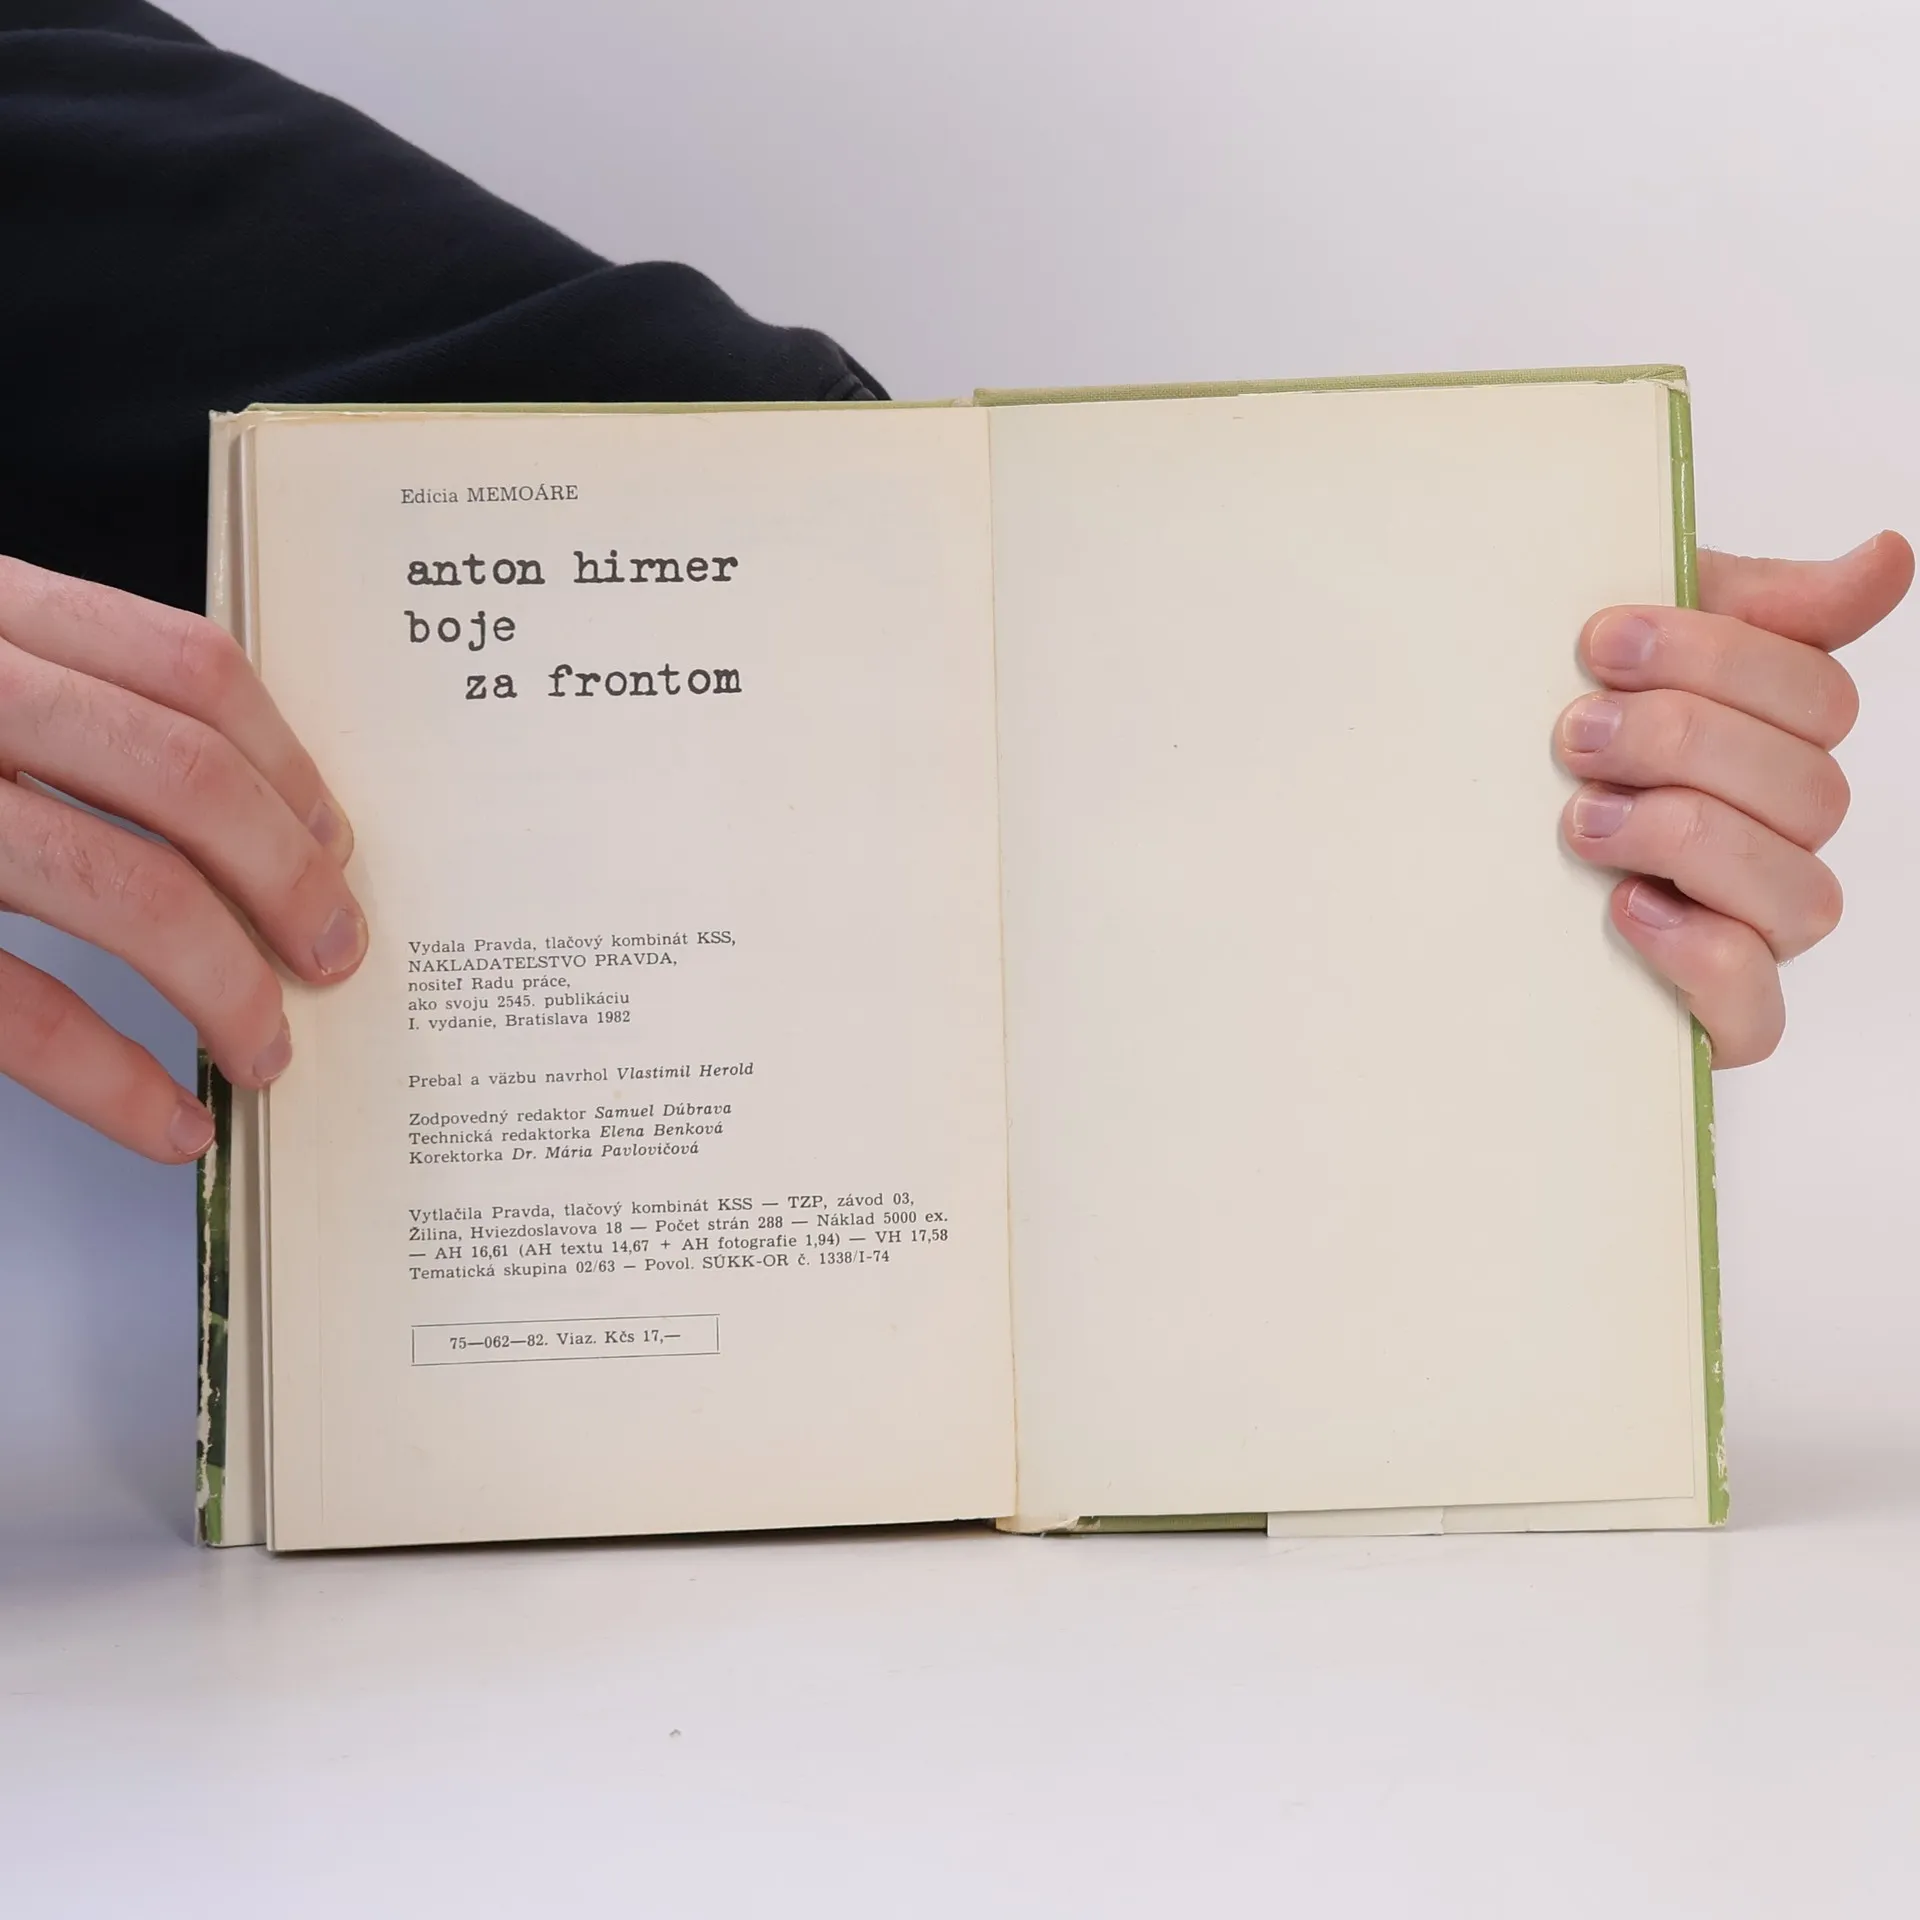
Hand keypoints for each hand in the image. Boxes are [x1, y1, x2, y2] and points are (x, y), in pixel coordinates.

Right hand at [0, 557, 365, 1159]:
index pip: (189, 670)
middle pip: (185, 780)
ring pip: (124, 889)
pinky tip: (167, 1122)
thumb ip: (47, 691)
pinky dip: (114, 1079)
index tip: (337, 844)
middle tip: (335, 957)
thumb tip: (239, 805)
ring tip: (268, 1052)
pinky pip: (14, 1008)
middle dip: (288, 883)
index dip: (289, 767)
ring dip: (227, 988)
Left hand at [1557, 532, 1912, 1065]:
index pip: (1817, 693)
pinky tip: (1624, 909)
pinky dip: (1701, 954)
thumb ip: (1742, 605)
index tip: (1598, 640)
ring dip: (1688, 840)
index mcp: (1766, 742)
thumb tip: (1889, 557)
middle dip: (1685, 743)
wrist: (1430, 876)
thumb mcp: (1614, 660)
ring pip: (1802, 895)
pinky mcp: (1707, 1019)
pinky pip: (1756, 1011)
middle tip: (1573, 735)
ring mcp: (1750, 933)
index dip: (1719, 657)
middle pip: (1811, 788)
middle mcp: (1775, 839)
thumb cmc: (1532, 757)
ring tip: (1580, 821)